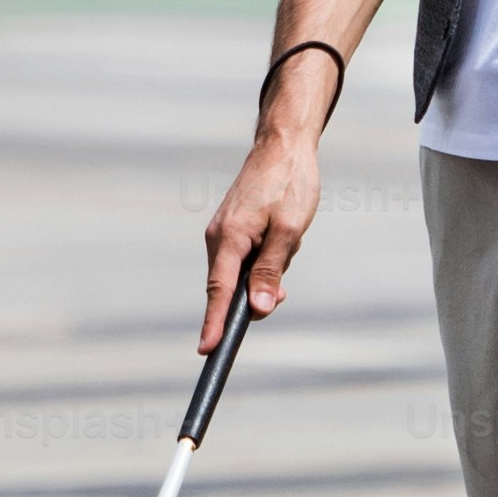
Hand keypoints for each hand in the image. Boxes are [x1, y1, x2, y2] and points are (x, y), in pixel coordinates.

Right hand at [202, 127, 319, 349]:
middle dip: (257, 294)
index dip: (214, 324)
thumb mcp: (289, 231)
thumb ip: (271, 271)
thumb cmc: (289, 184)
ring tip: (288, 238)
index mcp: (230, 239)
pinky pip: (246, 259)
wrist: (283, 146)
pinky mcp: (232, 230)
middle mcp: (218, 239)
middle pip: (231, 288)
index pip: (219, 292)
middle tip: (283, 282)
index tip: (208, 351)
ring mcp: (223, 234)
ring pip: (242, 274)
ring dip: (267, 271)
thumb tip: (257, 309)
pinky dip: (265, 260)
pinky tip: (283, 238)